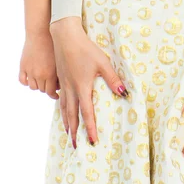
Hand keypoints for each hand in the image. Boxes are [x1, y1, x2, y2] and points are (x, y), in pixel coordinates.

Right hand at [19, 29, 58, 99]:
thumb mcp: (60, 59)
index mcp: (50, 74)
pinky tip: (31, 79)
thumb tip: (60, 85)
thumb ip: (60, 73)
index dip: (54, 95)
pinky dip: (26, 81)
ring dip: (37, 86)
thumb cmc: (54, 43)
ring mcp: (30, 71)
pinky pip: (23, 80)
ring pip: (33, 87)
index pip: (51, 92)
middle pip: (42, 90)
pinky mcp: (23, 66)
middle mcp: (39, 75)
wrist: (41, 32)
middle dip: (47, 89)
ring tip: (41, 82)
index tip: (56, 95)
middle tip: (51, 86)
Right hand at [50, 17, 127, 147]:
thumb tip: (123, 94)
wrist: (65, 37)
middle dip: (75, 132)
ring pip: (64, 109)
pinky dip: (62, 110)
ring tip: (68, 134)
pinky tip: (63, 112)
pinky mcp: (60, 80)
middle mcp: (71, 90)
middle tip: (76, 146)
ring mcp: (64, 85)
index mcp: (82, 88)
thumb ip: (112, 79)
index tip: (93, 141)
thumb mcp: (103, 63)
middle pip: (72, 116)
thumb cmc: (86, 49)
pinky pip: (60, 100)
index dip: (90, 128)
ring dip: (67, 123)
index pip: (87, 114)